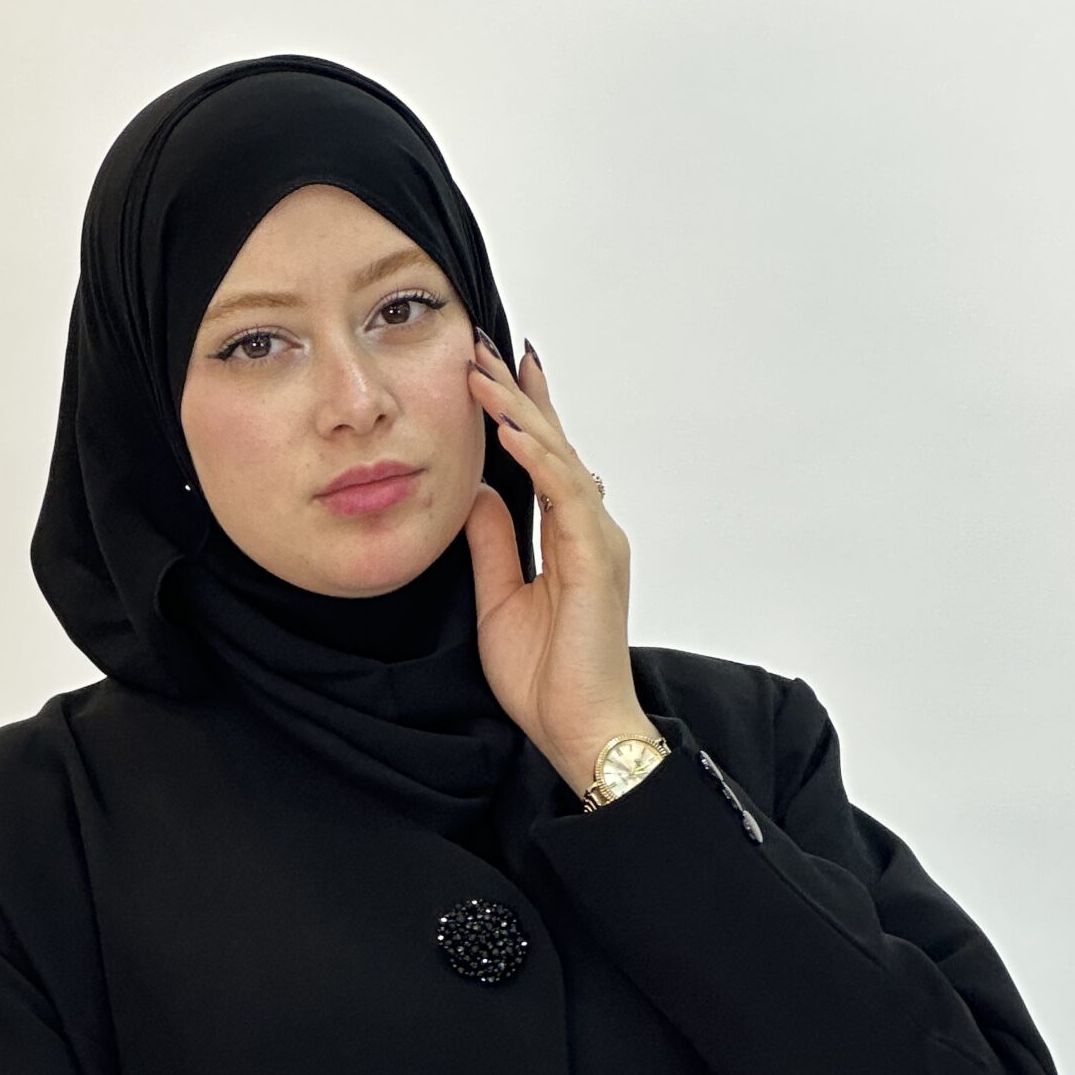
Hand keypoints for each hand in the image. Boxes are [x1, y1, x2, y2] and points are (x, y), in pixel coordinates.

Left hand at [460, 337, 645, 791]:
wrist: (579, 728)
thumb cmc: (547, 680)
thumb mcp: (499, 600)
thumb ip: (493, 545)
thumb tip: (476, 495)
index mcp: (569, 538)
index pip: (543, 460)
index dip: (519, 413)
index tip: (489, 372)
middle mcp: (590, 529)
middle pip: (552, 444)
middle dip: (517, 394)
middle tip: (480, 346)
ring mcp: (598, 539)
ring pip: (558, 457)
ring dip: (519, 412)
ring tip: (482, 374)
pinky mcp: (596, 557)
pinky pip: (565, 495)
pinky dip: (537, 459)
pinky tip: (510, 432)